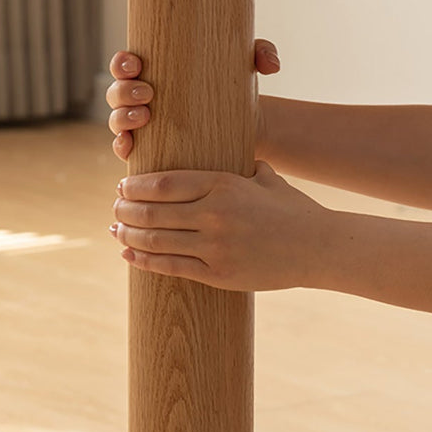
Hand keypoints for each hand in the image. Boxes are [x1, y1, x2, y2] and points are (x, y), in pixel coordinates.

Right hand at [106, 39, 280, 160]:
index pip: (128, 63)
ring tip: (144, 116)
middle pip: (117, 91)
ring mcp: (145, 124)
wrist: (246, 126)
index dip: (123, 62)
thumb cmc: (237, 86)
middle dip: (124, 91)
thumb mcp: (249, 64)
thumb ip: (262, 52)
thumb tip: (271, 64)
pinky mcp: (153, 149)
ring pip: (118, 120)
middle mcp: (144, 96)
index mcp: (158, 70)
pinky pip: (126, 149)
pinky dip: (122, 147)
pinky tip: (129, 147)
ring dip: (122, 118)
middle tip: (148, 93)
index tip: (135, 63)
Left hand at [111, 162, 329, 290]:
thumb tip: (232, 158)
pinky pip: (169, 267)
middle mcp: (215, 214)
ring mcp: (215, 246)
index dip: (137, 185)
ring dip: (129, 234)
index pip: (165, 183)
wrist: (317, 246)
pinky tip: (129, 253)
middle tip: (115, 206)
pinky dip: (143, 260)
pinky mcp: (218, 273)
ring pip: (155, 240)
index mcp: (225, 184)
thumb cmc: (293, 209)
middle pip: (153, 211)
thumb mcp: (268, 178)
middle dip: (126, 209)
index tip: (123, 186)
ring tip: (116, 228)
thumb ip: (244, 169)